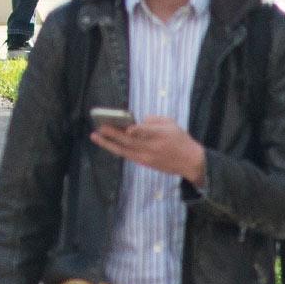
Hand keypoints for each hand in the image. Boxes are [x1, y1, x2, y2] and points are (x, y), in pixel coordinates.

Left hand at [90, 117, 208, 184]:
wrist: (189, 161)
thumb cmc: (180, 138)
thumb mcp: (171, 123)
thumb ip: (153, 120)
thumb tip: (136, 122)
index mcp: (162, 134)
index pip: (149, 132)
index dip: (138, 131)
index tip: (129, 128)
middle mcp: (153, 147)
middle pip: (130, 141)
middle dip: (114, 134)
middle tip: (100, 127)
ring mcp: (147, 156)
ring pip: (124, 150)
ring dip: (108, 143)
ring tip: (95, 136)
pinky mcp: (144, 163)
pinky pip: (126, 155)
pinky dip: (115, 149)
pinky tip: (106, 143)